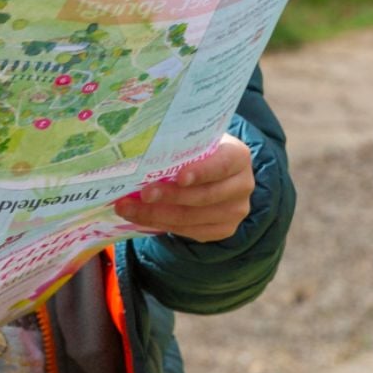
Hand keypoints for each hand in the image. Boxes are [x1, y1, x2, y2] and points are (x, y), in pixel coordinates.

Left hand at [112, 136, 253, 242]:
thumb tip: (141, 151)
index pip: (222, 165)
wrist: (216, 171)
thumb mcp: (198, 141)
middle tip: (141, 194)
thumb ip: (181, 146)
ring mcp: (235, 211)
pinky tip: (141, 218)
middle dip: (169, 197)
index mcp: (239, 156)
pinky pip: (190, 232)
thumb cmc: (201, 150)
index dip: (201, 172)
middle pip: (204, 196)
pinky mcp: (224, 230)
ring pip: (193, 218)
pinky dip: (162, 225)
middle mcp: (243, 185)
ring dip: (156, 215)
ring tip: (128, 208)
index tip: (178, 177)